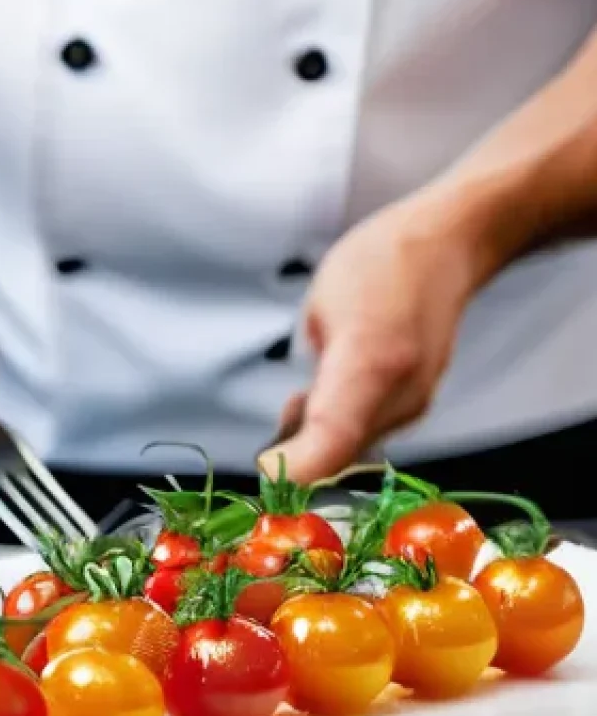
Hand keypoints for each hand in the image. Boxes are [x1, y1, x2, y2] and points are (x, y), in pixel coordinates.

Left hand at [258, 197, 482, 483]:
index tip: (265, 468)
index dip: (294, 469)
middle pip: (339, 457)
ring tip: (298, 402)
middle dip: (297, 459)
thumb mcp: (319, 310)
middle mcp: (401, 394)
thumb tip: (292, 428)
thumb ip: (310, 375)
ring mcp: (415, 403)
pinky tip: (326, 398)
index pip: (331, 442)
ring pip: (353, 450)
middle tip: (269, 439)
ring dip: (317, 443)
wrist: (449, 246)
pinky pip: (369, 434)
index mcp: (369, 362)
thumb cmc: (379, 263)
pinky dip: (339, 429)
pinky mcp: (419, 406)